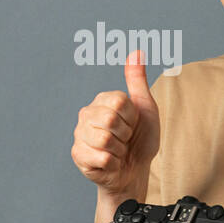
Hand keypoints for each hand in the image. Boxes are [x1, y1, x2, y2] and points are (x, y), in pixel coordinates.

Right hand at [70, 49, 160, 195]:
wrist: (134, 170)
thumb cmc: (139, 140)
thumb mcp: (145, 108)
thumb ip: (137, 81)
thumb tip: (137, 51)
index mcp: (102, 100)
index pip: (119, 101)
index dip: (132, 117)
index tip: (132, 124)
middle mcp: (87, 114)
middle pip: (110, 119)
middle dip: (125, 133)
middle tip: (124, 139)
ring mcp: (80, 134)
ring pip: (105, 139)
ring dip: (119, 149)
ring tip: (117, 150)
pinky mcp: (78, 155)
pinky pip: (101, 157)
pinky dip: (113, 163)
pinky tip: (110, 162)